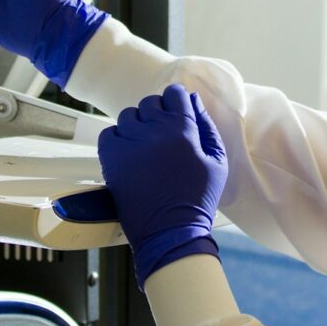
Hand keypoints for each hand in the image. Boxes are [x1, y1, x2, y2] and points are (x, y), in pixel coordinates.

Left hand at [98, 85, 227, 288]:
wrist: (170, 232)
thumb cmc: (198, 198)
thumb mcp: (217, 160)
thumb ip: (206, 126)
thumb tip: (194, 101)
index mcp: (182, 129)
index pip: (174, 93)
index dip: (176, 101)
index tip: (176, 112)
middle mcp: (154, 131)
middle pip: (151, 102)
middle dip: (158, 113)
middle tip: (162, 134)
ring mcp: (130, 143)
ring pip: (129, 115)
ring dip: (137, 125)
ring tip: (144, 144)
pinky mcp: (111, 159)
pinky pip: (109, 133)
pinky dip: (117, 138)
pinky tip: (129, 152)